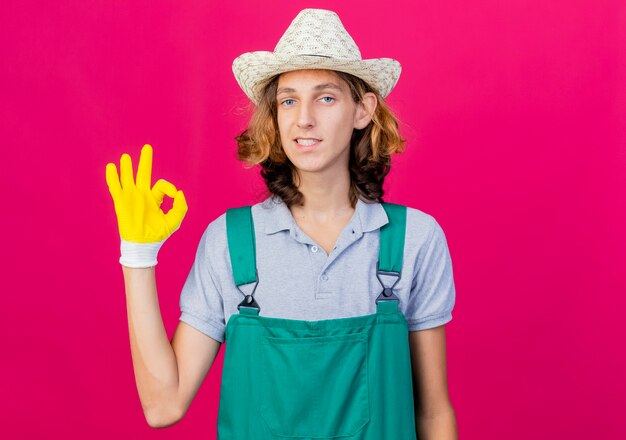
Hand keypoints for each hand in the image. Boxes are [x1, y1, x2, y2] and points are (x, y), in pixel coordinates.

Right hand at [106, 144, 187, 266]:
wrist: (143, 245)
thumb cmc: (158, 234)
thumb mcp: (174, 221)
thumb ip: (180, 207)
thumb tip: (179, 192)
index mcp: (155, 198)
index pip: (162, 185)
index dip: (169, 187)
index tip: (174, 195)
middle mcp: (142, 195)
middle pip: (144, 173)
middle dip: (145, 160)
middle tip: (147, 147)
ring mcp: (131, 197)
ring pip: (128, 178)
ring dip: (127, 167)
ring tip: (126, 157)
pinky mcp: (121, 202)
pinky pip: (115, 187)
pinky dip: (113, 177)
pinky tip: (111, 167)